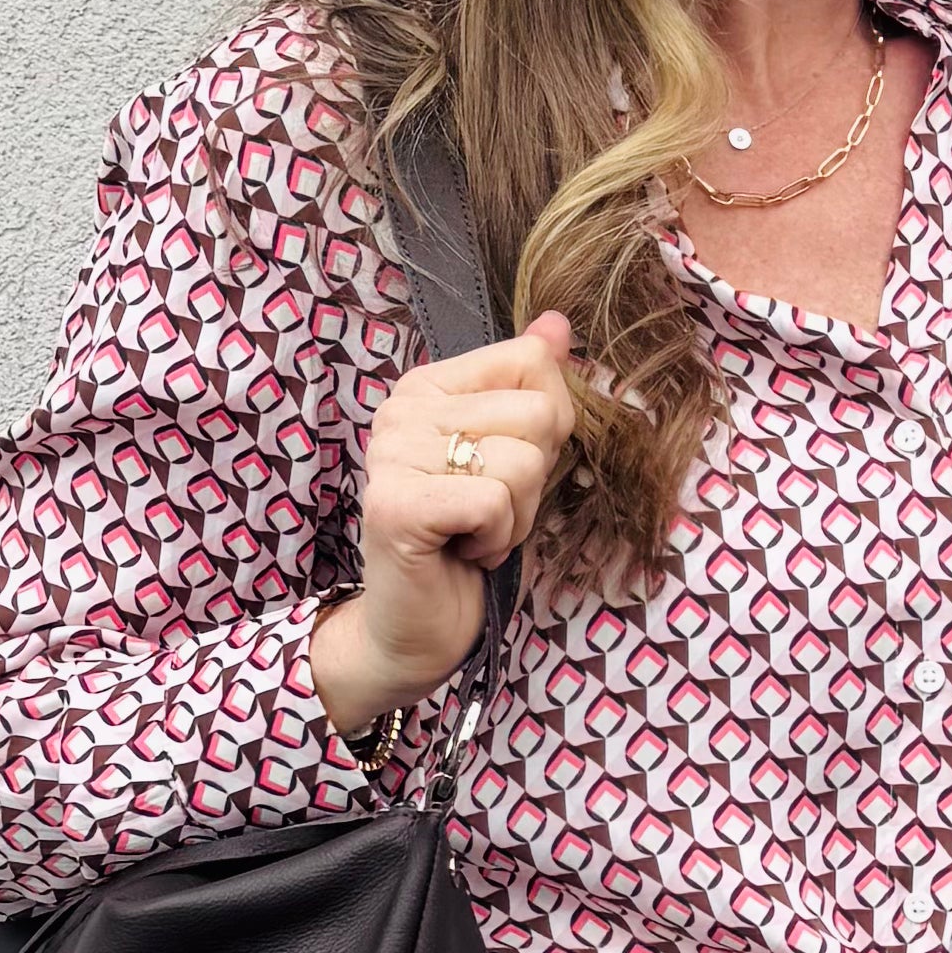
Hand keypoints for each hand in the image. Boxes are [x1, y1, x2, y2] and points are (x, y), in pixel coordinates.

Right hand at [307, 311, 579, 737]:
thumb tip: (558, 324)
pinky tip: (464, 552)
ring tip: (474, 534)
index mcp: (427, 386)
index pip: (530, 363)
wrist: (419, 628)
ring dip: (516, 516)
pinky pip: (495, 501)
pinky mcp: (399, 505)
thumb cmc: (468, 543)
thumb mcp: (514, 458)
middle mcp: (401, 411)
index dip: (544, 428)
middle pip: (537, 412)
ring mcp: (393, 456)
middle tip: (487, 512)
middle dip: (533, 479)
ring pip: (522, 460)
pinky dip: (497, 540)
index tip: (500, 469)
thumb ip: (532, 389)